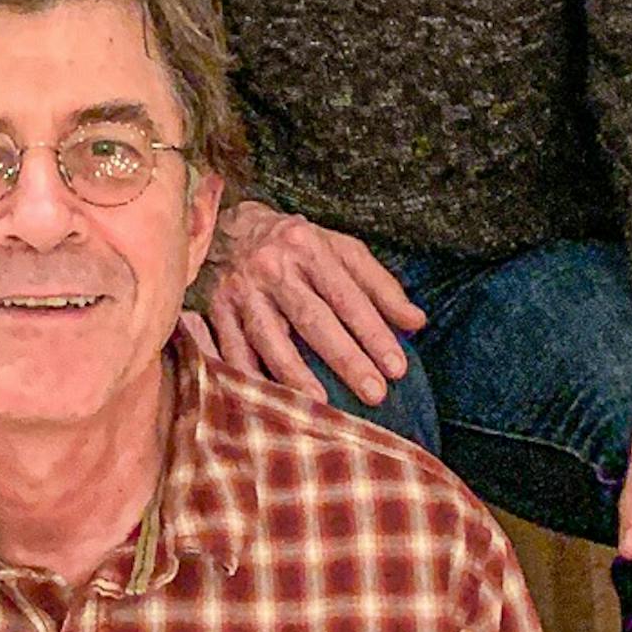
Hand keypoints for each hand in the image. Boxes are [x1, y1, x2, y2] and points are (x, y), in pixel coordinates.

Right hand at [184, 200, 425, 405]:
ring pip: (269, 337)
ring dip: (295, 373)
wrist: (231, 227)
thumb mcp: (341, 251)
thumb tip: (416, 323)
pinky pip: (232, 349)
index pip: (347, 296)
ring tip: (323, 404)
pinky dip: (249, 377)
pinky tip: (269, 400)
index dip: (373, 332)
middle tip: (375, 393)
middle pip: (312, 318)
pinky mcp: (216, 310)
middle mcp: (272, 266)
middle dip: (345, 358)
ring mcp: (240, 290)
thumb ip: (380, 285)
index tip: (397, 368)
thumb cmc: (298, 246)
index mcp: (307, 246)